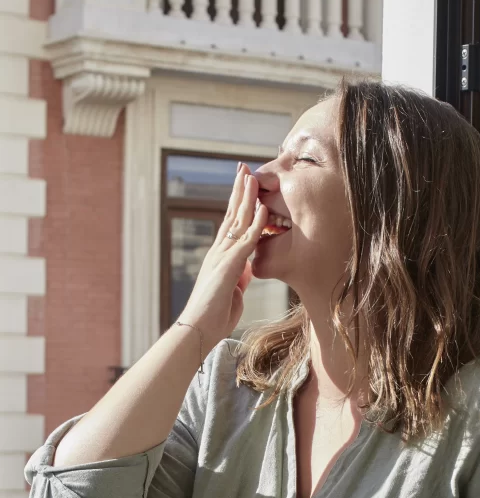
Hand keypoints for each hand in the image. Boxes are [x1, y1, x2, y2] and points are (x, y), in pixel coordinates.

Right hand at [180, 164, 268, 346]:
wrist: (198, 329)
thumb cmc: (214, 316)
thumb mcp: (233, 292)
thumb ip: (239, 277)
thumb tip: (247, 269)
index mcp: (220, 257)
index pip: (230, 224)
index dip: (238, 204)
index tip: (244, 185)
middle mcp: (219, 251)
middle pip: (231, 214)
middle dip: (239, 190)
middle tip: (244, 168)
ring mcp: (222, 257)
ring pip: (237, 221)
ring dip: (246, 198)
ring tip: (252, 176)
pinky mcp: (228, 267)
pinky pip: (245, 241)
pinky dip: (255, 224)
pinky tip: (262, 208)